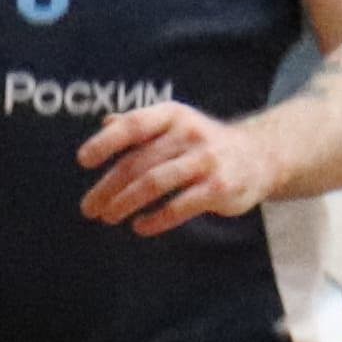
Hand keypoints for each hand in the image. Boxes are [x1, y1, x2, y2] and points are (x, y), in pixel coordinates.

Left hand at [79, 97, 278, 237]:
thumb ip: (142, 125)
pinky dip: (155, 219)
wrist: (259, 156)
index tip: (82, 161)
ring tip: (108, 217)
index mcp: (173, 115)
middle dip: (108, 186)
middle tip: (89, 208)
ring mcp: (206, 160)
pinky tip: (140, 226)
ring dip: (125, 203)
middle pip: (138, 161)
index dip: (105, 142)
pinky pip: (180, 206)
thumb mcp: (175, 124)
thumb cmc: (203, 143)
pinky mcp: (220, 188)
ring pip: (154, 183)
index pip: (133, 125)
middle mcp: (189, 133)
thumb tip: (105, 123)